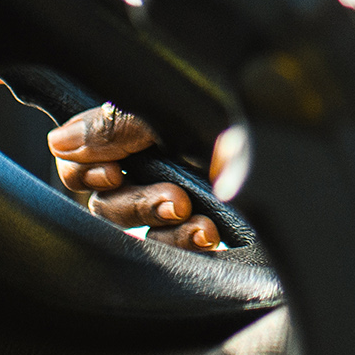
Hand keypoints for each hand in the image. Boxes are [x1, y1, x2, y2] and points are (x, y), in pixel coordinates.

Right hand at [47, 102, 225, 249]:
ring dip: (157, 220)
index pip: (78, 162)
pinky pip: (173, 248)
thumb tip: (59, 142)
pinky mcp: (200, 223)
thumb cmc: (233, 107)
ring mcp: (174, 196)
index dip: (82, 172)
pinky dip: (185, 240)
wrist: (295, 135)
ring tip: (189, 211)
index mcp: (134, 130)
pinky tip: (207, 230)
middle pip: (105, 202)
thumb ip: (113, 125)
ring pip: (136, 228)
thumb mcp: (167, 108)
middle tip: (169, 196)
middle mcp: (149, 164)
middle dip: (133, 200)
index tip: (109, 172)